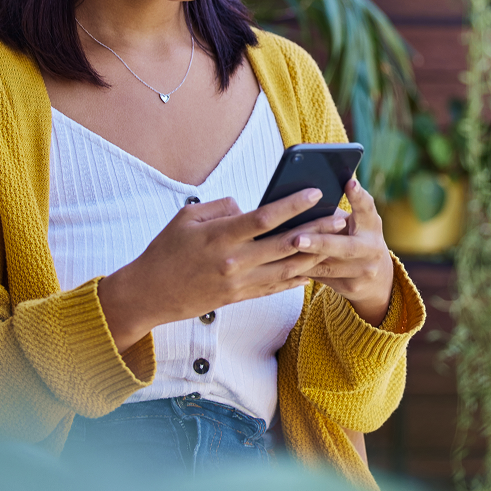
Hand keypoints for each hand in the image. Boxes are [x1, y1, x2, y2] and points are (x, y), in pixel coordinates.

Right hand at [98, 189, 328, 352]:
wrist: (150, 293)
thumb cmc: (165, 250)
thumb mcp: (186, 217)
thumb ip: (220, 207)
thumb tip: (247, 206)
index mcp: (219, 236)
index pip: (263, 218)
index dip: (291, 205)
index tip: (314, 192)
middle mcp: (233, 261)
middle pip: (284, 243)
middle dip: (317, 229)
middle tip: (340, 216)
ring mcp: (238, 283)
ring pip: (287, 269)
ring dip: (314, 254)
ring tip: (336, 240)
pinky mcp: (239, 298)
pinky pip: (275, 287)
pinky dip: (296, 278)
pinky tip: (312, 269)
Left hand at [289, 178, 394, 326]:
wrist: (377, 279)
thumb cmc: (355, 238)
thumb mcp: (354, 224)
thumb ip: (334, 215)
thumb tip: (298, 200)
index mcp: (371, 225)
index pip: (367, 208)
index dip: (359, 196)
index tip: (349, 182)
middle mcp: (371, 248)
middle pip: (344, 247)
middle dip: (319, 243)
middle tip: (296, 238)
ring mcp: (363, 271)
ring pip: (328, 266)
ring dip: (302, 259)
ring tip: (280, 252)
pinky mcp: (351, 287)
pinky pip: (320, 278)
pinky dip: (300, 270)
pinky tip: (282, 266)